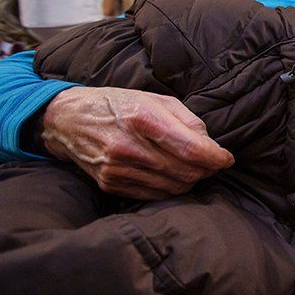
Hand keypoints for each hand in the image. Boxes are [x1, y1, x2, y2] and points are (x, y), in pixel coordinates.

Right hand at [41, 86, 234, 199]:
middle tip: (212, 162)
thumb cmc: (118, 104)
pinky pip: (154, 195)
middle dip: (206, 169)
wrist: (67, 120)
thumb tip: (211, 145)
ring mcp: (116, 169)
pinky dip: (171, 188)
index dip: (215, 157)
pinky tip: (172, 175)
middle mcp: (128, 146)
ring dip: (190, 180)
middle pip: (184, 171)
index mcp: (142, 119)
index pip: (190, 149)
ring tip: (193, 168)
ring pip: (172, 186)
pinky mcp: (110, 184)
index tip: (226, 158)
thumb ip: (187, 120)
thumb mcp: (155, 99)